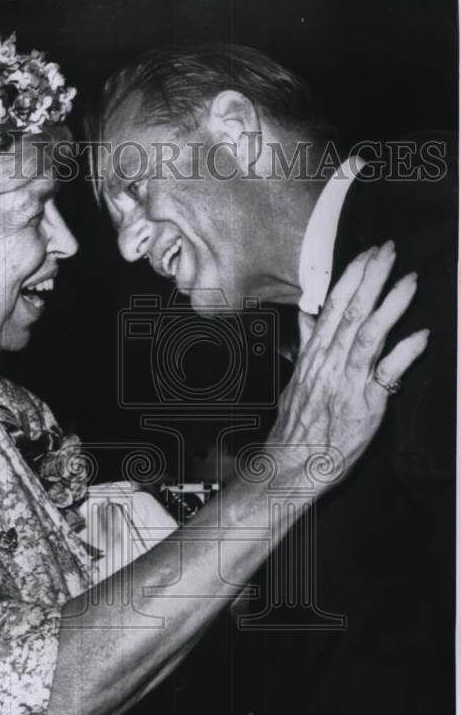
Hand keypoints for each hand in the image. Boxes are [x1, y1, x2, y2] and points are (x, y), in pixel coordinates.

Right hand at [268, 240, 427, 489]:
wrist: (292, 464)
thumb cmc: (299, 426)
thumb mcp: (298, 378)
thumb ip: (308, 344)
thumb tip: (308, 314)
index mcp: (314, 355)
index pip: (333, 307)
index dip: (352, 277)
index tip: (367, 254)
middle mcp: (329, 364)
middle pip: (351, 313)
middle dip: (371, 278)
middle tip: (389, 250)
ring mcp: (346, 383)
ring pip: (367, 335)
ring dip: (389, 305)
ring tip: (408, 280)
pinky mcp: (364, 405)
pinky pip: (386, 375)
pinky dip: (404, 353)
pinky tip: (421, 335)